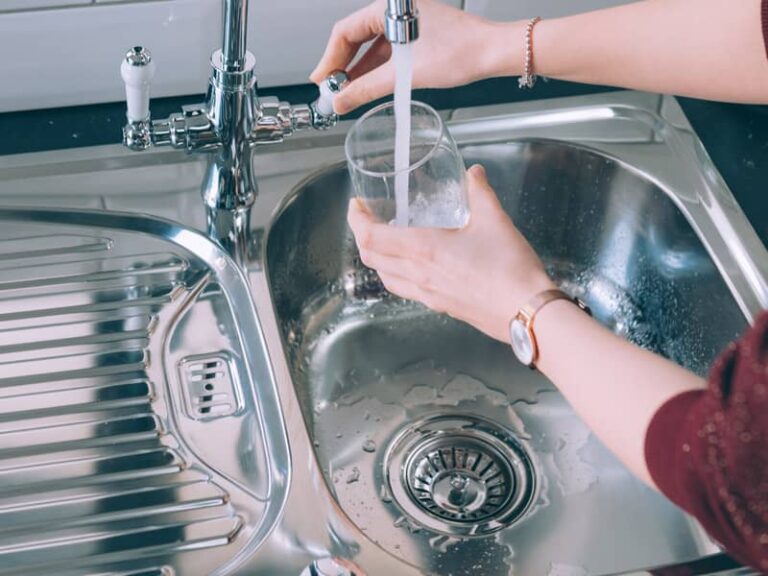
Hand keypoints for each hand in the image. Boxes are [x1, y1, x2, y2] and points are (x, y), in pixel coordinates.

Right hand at [310, 0, 519, 114]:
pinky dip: (377, 69)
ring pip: (371, 46)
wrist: (493, 53)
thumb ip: (367, 89)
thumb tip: (341, 100)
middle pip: (355, 38)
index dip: (329, 59)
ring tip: (348, 93)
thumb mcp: (405, 74)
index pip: (344, 32)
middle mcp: (396, 10)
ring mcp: (407, 21)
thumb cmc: (461, 52)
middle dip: (342, 66)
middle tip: (331, 90)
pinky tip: (369, 85)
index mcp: (389, 7)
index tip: (321, 81)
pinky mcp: (417, 34)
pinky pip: (387, 50)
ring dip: (359, 70)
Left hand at [347, 164, 554, 342]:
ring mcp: (427, 294)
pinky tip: (412, 267)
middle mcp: (418, 275)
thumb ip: (480, 192)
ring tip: (385, 241)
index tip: (356, 206)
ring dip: (377, 258)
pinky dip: (397, 274)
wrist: (526, 311)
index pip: (371, 237)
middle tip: (367, 219)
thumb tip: (473, 174)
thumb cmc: (510, 269)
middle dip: (362, 236)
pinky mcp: (440, 305)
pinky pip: (405, 290)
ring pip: (386, 277)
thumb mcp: (494, 219)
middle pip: (372, 258)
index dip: (356, 220)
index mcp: (423, 250)